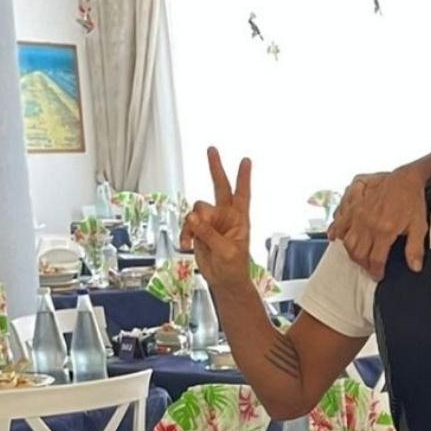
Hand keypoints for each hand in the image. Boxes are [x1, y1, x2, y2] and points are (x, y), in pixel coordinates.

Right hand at [181, 147, 253, 292]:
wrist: (224, 281)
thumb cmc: (233, 268)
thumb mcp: (225, 251)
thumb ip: (209, 233)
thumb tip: (193, 217)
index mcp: (239, 219)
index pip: (243, 194)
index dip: (244, 177)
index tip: (246, 160)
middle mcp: (225, 216)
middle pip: (219, 186)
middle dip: (215, 168)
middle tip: (212, 150)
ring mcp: (211, 222)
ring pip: (196, 210)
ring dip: (191, 225)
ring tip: (192, 242)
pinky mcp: (198, 230)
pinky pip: (187, 224)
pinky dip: (185, 233)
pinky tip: (187, 245)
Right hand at [328, 169, 430, 279]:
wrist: (405, 178)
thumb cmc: (412, 201)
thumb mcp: (420, 226)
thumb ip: (415, 248)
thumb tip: (414, 268)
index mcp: (384, 231)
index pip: (375, 259)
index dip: (376, 271)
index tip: (377, 275)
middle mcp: (367, 223)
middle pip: (358, 252)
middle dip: (362, 264)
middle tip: (368, 267)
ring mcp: (357, 212)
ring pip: (346, 239)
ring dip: (350, 251)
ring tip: (357, 256)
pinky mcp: (351, 201)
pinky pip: (338, 219)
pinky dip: (336, 230)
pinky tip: (337, 237)